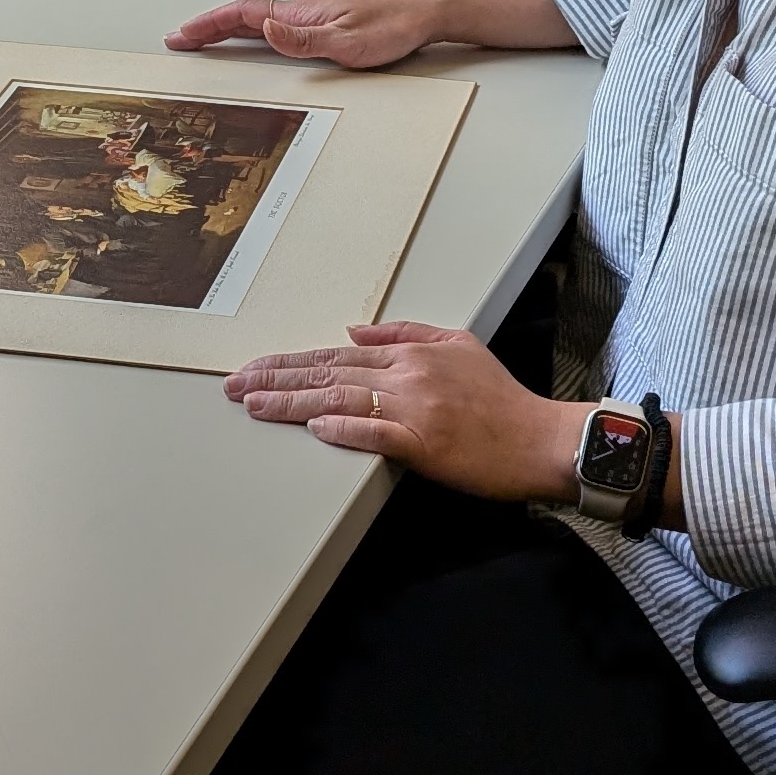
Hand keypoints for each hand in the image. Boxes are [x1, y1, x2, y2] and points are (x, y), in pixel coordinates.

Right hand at [164, 0, 440, 67]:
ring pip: (257, 21)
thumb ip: (304, 40)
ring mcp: (312, 17)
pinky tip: (253, 43)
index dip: (208, 25)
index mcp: (300, 11)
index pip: (242, 14)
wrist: (424, 15)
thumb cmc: (392, 26)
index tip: (182, 36)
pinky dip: (252, 34)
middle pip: (242, 16)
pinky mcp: (324, 25)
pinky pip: (276, 28)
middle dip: (207, 29)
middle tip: (180, 41)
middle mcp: (302, 11)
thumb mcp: (347, 42)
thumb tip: (265, 30)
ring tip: (204, 42)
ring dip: (226, 30)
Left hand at [224, 321, 587, 502]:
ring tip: (254, 404)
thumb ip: (406, 333)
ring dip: (293, 403)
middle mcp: (409, 376)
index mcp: (412, 354)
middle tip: (234, 385)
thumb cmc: (502, 401)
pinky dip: (344, 429)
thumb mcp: (458, 345)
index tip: (256, 368)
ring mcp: (416, 409)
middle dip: (276, 379)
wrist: (540, 440)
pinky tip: (315, 427)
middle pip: (329, 374)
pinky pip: (376, 433)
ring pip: (341, 401)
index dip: (291, 362)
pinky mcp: (426, 443)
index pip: (338, 356)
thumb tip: (355, 331)